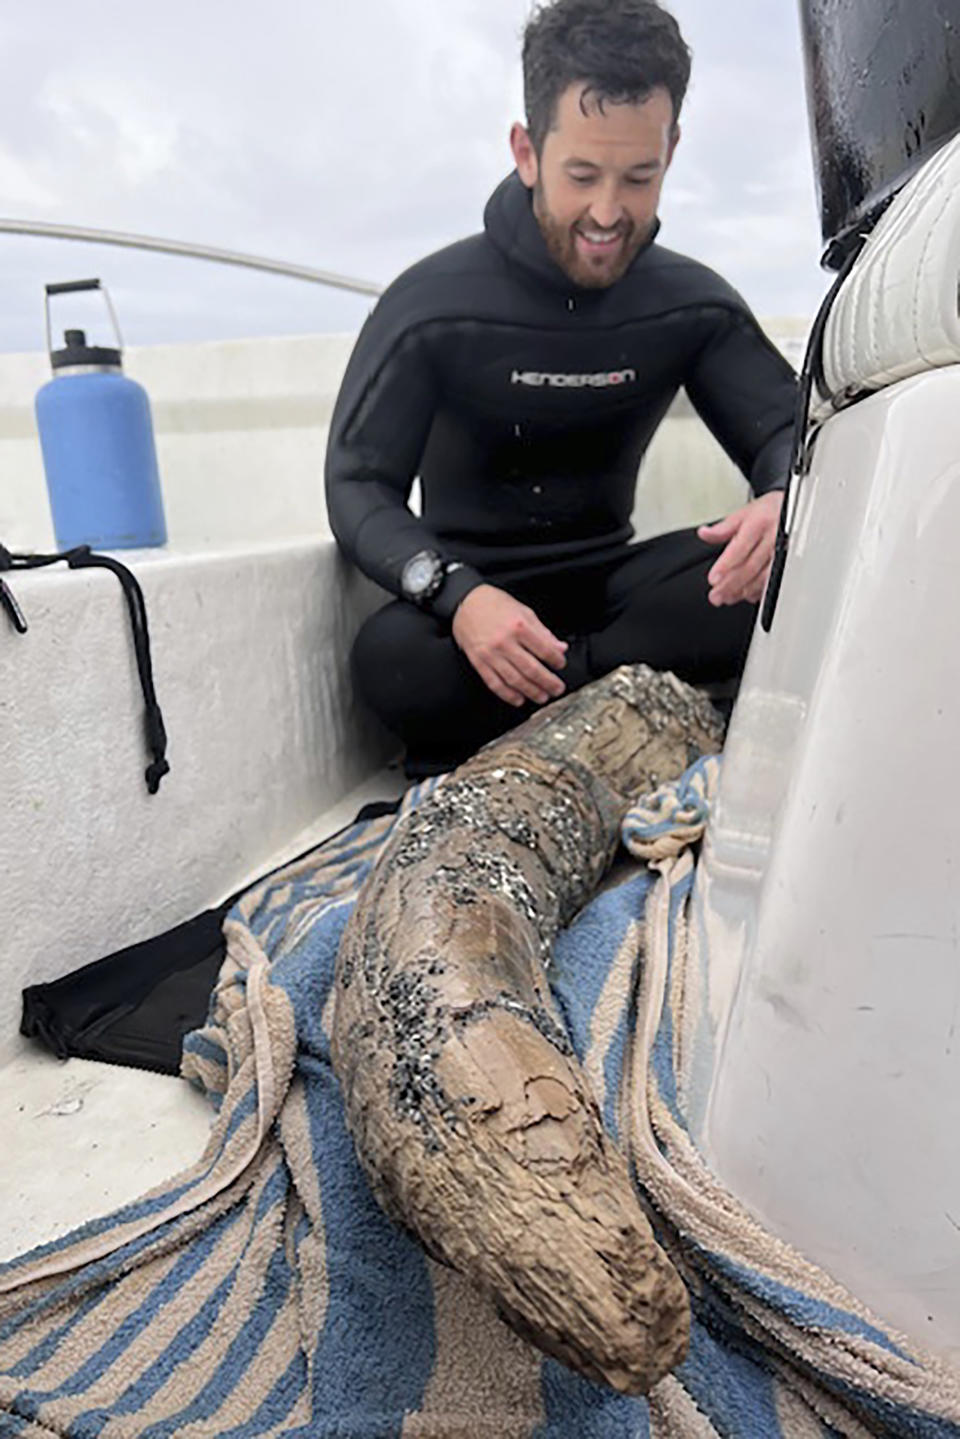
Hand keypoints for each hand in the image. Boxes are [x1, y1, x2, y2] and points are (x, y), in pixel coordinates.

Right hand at [451, 584, 567, 706]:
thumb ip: (543, 632)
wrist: (466, 603)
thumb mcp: (524, 612)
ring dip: (531, 692)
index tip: (560, 664)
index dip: (556, 661)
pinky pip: (494, 683)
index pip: (544, 650)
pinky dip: (508, 695)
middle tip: (557, 689)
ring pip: (515, 680)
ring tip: (542, 697)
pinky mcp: (479, 662)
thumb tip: (560, 648)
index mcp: (519, 627)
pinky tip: (518, 699)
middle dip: (548, 682)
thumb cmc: (495, 605)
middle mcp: (505, 642)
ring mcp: (490, 654)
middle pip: (532, 669)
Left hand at [697, 491, 783, 606]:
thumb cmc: (770, 512)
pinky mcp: (790, 562)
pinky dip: (759, 590)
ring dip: (744, 590)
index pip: (740, 547)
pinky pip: (774, 580)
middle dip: (731, 584)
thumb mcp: (745, 513)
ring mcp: (783, 551)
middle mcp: (773, 537)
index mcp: (759, 523)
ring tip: (728, 597)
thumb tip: (704, 534)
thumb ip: (723, 528)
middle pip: (750, 566)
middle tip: (716, 595)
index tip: (713, 579)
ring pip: (763, 576)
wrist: (796, 510)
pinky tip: (747, 595)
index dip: (726, 565)